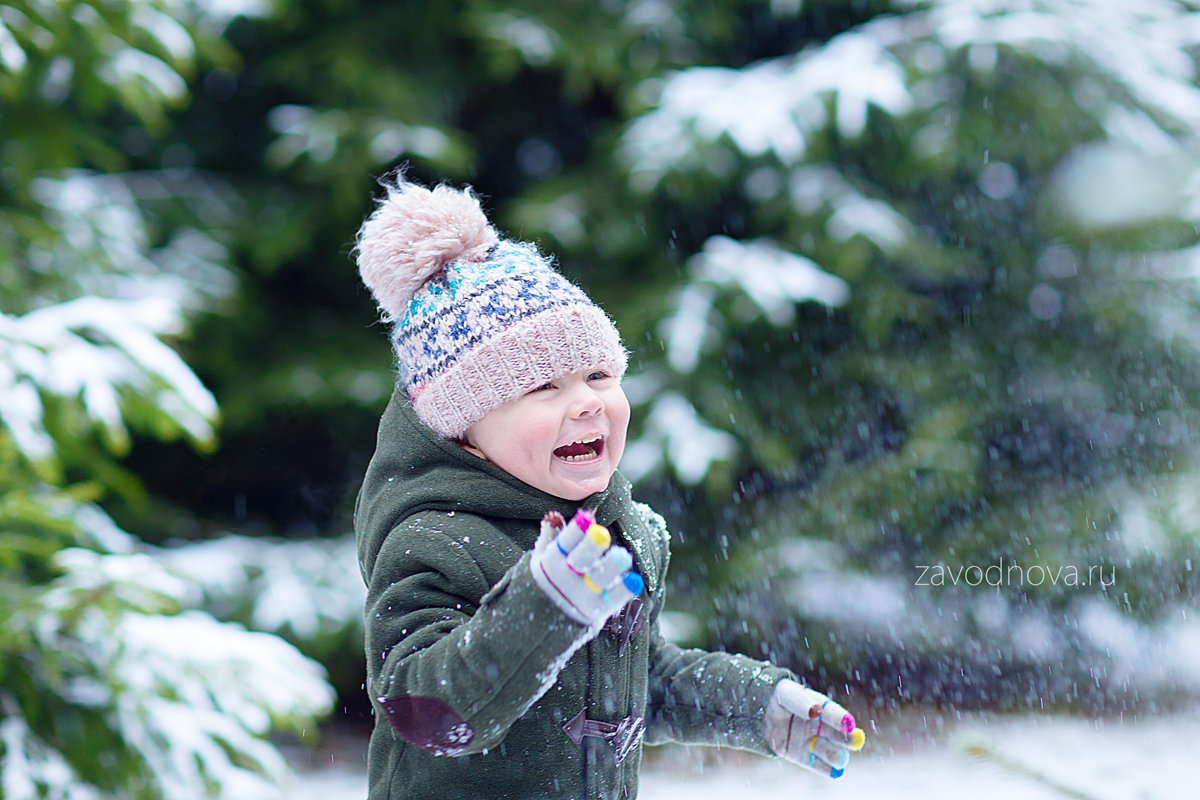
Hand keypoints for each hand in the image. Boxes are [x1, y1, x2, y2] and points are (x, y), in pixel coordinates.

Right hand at [530, 509, 642, 627]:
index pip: (564, 543)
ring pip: (598, 579)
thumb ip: (549, 539)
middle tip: (602, 536)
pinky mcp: (593, 613)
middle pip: (580, 560)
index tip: (587, 518)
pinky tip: (634, 582)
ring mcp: (580, 597)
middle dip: (590, 547)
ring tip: (623, 555)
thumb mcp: (537, 563)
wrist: (529, 634)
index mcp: (550, 563)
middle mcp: (564, 580)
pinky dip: (622, 591)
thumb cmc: (537, 590)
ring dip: (610, 567)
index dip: (575, 532)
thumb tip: (554, 516)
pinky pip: (610, 600)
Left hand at [764, 680, 864, 777]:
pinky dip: (826, 769)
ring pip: (828, 751)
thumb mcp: (786, 695)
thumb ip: (800, 701)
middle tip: (855, 741)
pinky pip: (816, 764)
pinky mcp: (804, 756)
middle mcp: (821, 726)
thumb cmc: (779, 700)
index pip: (832, 713)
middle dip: (846, 739)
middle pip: (837, 734)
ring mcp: (813, 742)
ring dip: (836, 755)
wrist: (762, 715)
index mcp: (820, 707)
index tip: (849, 724)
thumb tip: (816, 710)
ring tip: (841, 758)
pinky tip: (835, 772)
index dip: (840, 718)